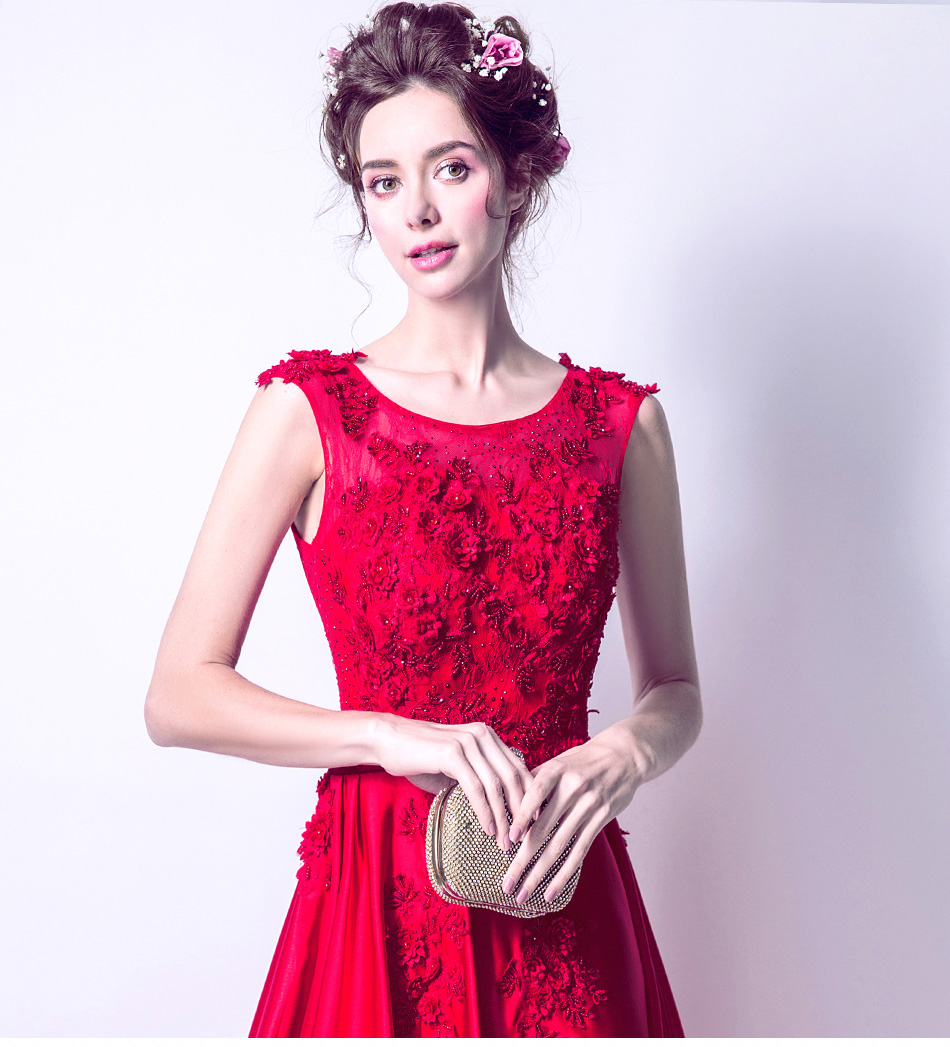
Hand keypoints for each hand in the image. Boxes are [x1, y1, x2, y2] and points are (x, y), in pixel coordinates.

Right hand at [372, 714, 533, 850]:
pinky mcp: (452, 753)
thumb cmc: (421, 756)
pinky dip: (484, 811)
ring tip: (506, 840)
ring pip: (496, 785)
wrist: (389, 740)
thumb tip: (500, 804)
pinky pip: (475, 788)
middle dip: (520, 811)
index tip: (533, 821)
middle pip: (513, 776)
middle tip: (522, 838)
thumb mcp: (456, 764)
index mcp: (487, 736)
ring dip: (504, 816)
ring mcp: (468, 742)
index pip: (518, 767)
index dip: (529, 795)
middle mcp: (482, 735)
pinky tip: (488, 828)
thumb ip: (477, 776)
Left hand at [501, 734, 643, 905]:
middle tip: (505, 883)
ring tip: (522, 894)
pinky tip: (549, 892)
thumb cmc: (583, 759)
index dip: (522, 816)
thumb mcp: (559, 761)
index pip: (536, 794)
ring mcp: (589, 806)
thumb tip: (507, 802)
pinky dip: (563, 875)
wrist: (624, 755)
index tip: (510, 839)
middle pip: (543, 830)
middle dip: (522, 860)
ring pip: (559, 847)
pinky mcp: (601, 820)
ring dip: (538, 874)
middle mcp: (573, 789)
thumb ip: (535, 780)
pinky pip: (579, 852)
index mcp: (557, 770)